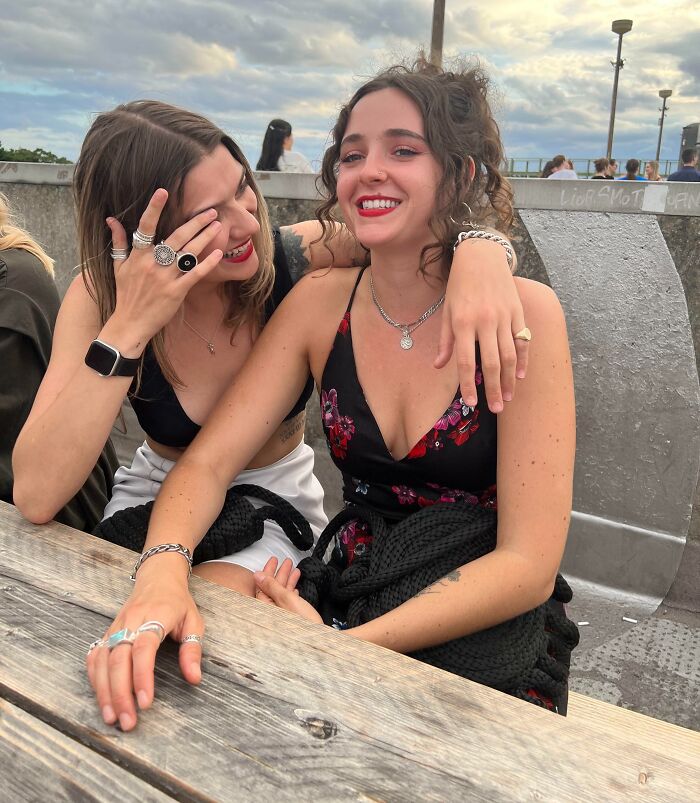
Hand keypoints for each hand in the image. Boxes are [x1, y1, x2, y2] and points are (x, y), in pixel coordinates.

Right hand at [85, 565, 202, 731]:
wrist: (158, 577)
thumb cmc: (178, 602)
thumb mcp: (194, 621)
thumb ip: (193, 650)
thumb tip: (194, 679)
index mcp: (156, 617)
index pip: (144, 650)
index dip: (142, 677)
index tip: (145, 703)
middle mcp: (131, 622)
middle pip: (118, 660)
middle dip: (120, 693)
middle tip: (127, 722)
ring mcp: (116, 626)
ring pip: (102, 660)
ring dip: (104, 691)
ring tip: (111, 717)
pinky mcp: (107, 631)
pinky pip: (95, 655)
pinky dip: (94, 677)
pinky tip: (100, 696)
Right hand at [103, 189, 223, 350]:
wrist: (130, 323)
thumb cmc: (125, 294)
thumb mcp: (118, 267)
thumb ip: (118, 242)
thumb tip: (111, 219)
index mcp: (137, 256)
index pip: (145, 227)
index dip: (154, 208)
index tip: (163, 191)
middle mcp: (151, 264)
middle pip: (176, 237)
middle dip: (195, 222)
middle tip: (211, 211)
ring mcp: (164, 278)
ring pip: (188, 253)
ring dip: (204, 238)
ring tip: (217, 226)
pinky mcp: (176, 292)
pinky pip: (194, 274)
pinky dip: (207, 263)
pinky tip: (218, 253)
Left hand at [253, 560, 322, 623]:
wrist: (320, 640)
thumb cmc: (303, 623)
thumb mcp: (286, 599)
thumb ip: (272, 586)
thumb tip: (257, 575)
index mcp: (266, 608)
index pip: (263, 585)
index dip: (269, 570)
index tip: (274, 560)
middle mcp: (271, 613)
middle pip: (272, 589)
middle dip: (280, 573)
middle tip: (287, 562)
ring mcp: (281, 618)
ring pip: (281, 595)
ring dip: (287, 581)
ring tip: (295, 570)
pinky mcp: (290, 621)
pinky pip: (288, 602)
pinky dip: (292, 592)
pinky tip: (296, 588)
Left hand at [435, 238, 528, 412]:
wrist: (481, 256)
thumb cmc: (460, 286)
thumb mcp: (447, 311)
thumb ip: (446, 341)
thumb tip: (439, 366)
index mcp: (463, 323)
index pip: (464, 361)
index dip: (467, 385)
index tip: (471, 403)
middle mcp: (485, 321)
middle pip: (491, 363)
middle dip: (493, 389)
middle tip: (497, 409)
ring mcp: (504, 317)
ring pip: (509, 355)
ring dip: (509, 380)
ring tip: (508, 398)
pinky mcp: (517, 312)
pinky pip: (522, 340)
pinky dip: (523, 360)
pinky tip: (520, 376)